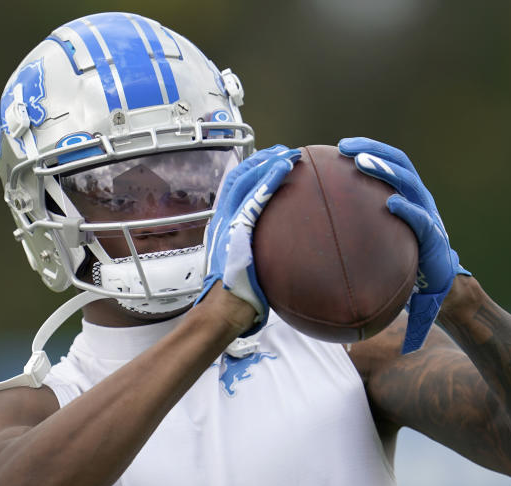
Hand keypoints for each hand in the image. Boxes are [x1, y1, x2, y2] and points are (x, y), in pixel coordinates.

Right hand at [197, 145, 301, 335]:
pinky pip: (256, 197)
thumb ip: (254, 253)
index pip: (233, 189)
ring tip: (288, 154)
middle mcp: (222, 220)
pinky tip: (285, 168)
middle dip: (260, 160)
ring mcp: (228, 223)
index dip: (251, 171)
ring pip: (247, 183)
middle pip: (238, 179)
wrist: (224, 309)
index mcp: (222, 227)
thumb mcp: (243, 267)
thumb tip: (277, 255)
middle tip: (283, 151)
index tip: (270, 162)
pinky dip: (270, 179)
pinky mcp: (238, 229)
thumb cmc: (236, 296)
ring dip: (268, 164)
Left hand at [338, 137, 469, 353]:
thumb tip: (315, 219)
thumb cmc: (400, 254)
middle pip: (399, 163)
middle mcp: (419, 196)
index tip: (341, 146)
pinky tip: (391, 203)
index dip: (369, 147)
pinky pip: (421, 219)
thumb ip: (358, 221)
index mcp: (406, 191)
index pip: (390, 160)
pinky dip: (407, 209)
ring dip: (386, 171)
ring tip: (363, 163)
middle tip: (346, 148)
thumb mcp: (378, 233)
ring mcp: (428, 213)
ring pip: (409, 184)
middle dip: (373, 151)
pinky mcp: (434, 236)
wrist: (434, 283)